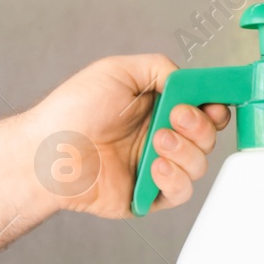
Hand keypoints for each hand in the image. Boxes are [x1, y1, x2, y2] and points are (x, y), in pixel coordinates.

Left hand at [23, 54, 230, 217]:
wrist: (49, 150)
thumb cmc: (73, 110)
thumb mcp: (117, 71)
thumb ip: (159, 68)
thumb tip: (188, 80)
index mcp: (158, 109)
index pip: (204, 110)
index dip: (215, 107)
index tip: (212, 104)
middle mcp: (161, 138)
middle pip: (208, 138)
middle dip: (200, 127)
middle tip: (176, 117)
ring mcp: (158, 167)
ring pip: (199, 165)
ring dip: (185, 151)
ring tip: (156, 141)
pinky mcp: (150, 195)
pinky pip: (182, 192)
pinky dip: (174, 178)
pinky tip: (155, 166)